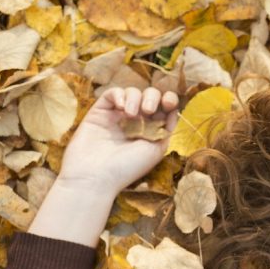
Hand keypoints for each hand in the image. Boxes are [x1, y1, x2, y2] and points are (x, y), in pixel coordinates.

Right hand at [58, 86, 179, 194]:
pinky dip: (119, 95)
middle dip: (153, 97)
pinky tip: (120, 107)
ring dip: (135, 98)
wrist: (96, 176)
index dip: (169, 100)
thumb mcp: (155, 149)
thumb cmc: (128, 168)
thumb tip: (173, 109)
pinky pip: (112, 93)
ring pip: (132, 92)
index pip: (164, 108)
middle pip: (150, 96)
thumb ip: (165, 129)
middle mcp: (136, 122)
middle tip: (148, 111)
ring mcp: (118, 116)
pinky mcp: (100, 111)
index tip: (169, 103)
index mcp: (152, 131)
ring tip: (130, 115)